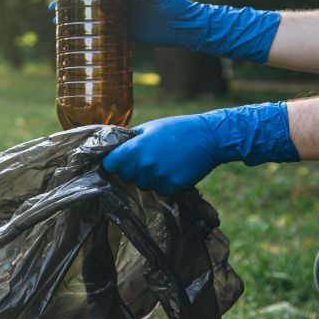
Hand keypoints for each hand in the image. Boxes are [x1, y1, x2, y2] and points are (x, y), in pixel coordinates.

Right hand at [49, 0, 280, 61]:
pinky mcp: (130, 38)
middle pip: (91, 7)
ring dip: (79, 26)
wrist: (190, 27)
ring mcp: (124, 23)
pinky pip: (109, 40)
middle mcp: (122, 7)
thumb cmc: (176, 5)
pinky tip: (81, 45)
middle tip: (50, 13)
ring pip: (96, 24)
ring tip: (58, 28)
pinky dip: (95, 42)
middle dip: (71, 9)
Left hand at [102, 102, 297, 195]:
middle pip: (126, 176)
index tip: (116, 161)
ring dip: (150, 177)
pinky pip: (160, 190)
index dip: (112, 162)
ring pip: (144, 185)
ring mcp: (158, 178)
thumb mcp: (150, 127)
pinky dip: (165, 183)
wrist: (209, 137)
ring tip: (164, 161)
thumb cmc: (178, 129)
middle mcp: (144, 165)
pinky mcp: (172, 187)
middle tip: (149, 156)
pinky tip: (174, 169)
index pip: (110, 163)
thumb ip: (130, 139)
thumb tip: (113, 147)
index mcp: (135, 148)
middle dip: (133, 169)